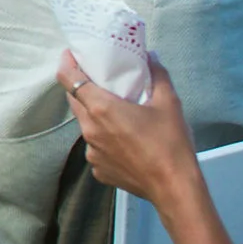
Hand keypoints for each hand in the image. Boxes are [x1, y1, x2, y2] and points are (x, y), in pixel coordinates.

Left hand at [64, 51, 203, 208]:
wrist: (175, 188)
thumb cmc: (171, 144)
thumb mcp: (169, 104)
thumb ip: (157, 76)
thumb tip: (151, 57)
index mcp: (100, 108)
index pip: (68, 79)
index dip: (67, 64)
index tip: (71, 55)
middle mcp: (88, 129)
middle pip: (75, 100)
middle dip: (82, 88)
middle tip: (99, 81)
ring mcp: (91, 151)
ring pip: (86, 125)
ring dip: (95, 116)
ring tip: (117, 114)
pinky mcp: (98, 169)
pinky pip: (96, 148)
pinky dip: (105, 141)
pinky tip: (125, 143)